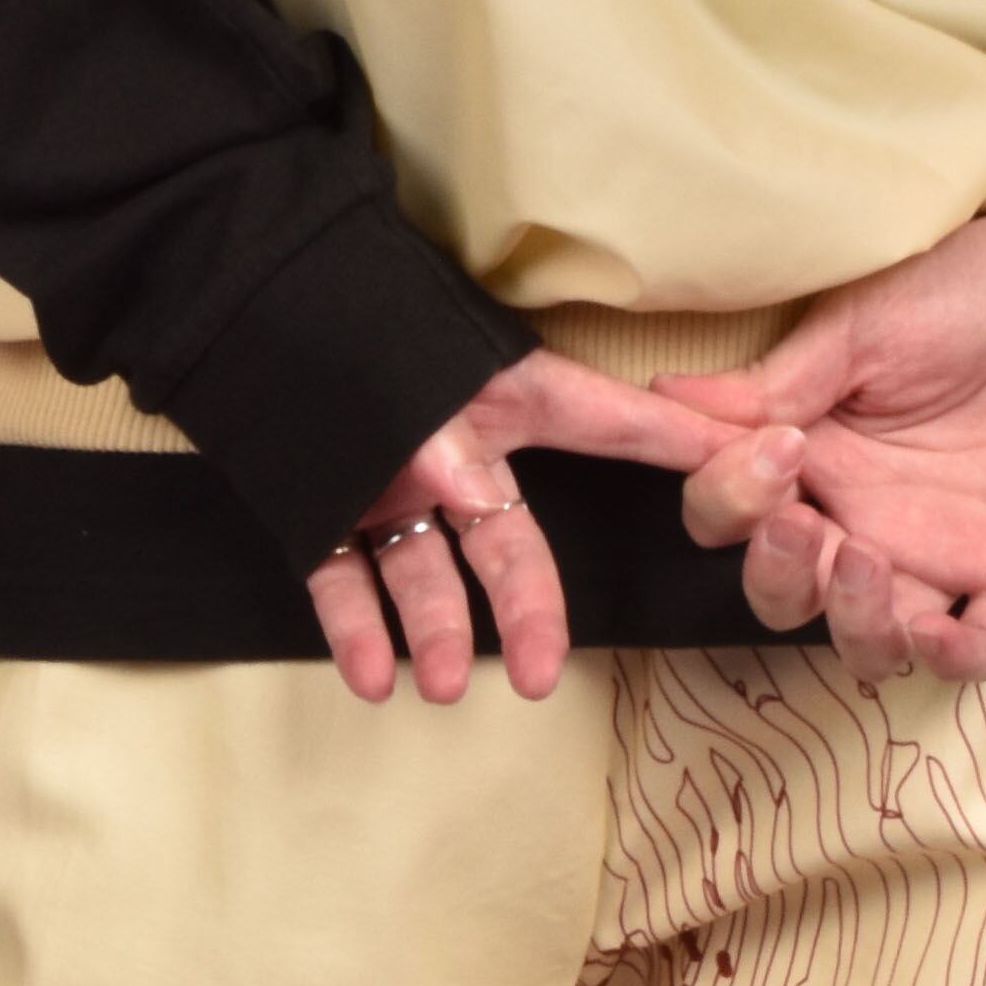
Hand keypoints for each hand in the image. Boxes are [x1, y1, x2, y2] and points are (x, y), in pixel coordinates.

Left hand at [307, 351, 721, 706]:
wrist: (234, 299)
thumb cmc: (350, 317)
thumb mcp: (430, 373)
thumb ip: (477, 438)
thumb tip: (511, 490)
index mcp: (503, 399)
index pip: (611, 426)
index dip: (679, 444)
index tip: (751, 467)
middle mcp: (457, 451)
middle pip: (509, 542)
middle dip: (526, 613)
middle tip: (535, 677)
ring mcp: (390, 482)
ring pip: (423, 572)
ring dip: (433, 632)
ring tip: (437, 686)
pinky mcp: (323, 508)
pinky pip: (343, 581)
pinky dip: (356, 630)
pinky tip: (370, 676)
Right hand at [659, 221, 985, 686]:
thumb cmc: (962, 289)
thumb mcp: (857, 324)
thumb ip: (774, 380)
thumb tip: (666, 398)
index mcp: (808, 460)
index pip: (728, 517)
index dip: (728, 502)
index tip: (768, 450)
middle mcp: (858, 519)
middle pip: (784, 595)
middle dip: (777, 573)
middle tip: (800, 517)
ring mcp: (933, 555)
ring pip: (867, 643)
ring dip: (850, 622)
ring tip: (864, 558)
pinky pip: (974, 651)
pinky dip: (948, 657)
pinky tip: (937, 625)